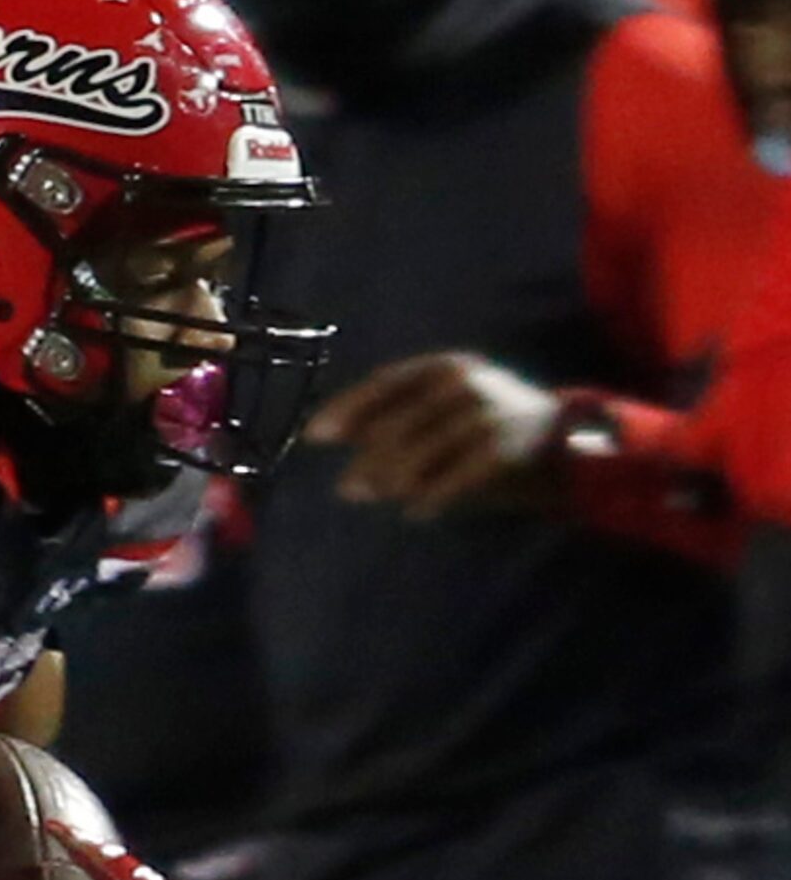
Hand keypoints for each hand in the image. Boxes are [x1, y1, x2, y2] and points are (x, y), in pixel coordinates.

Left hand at [306, 351, 560, 518]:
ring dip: (392, 481)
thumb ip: (393, 418)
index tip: (315, 435)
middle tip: (346, 488)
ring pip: (420, 452)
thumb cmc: (488, 424)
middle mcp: (464, 383)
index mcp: (444, 367)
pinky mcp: (505, 448)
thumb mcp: (441, 411)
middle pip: (398, 423)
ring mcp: (487, 414)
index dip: (347, 408)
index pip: (385, 383)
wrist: (565, 438)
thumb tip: (336, 436)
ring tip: (376, 497)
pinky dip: (431, 497)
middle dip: (367, 459)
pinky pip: (454, 478)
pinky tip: (415, 512)